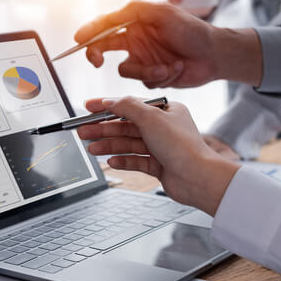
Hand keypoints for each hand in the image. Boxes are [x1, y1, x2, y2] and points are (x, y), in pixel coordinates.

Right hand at [74, 1, 262, 88]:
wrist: (214, 55)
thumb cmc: (191, 30)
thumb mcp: (162, 12)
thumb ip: (133, 10)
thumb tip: (110, 14)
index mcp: (135, 24)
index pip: (105, 28)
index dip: (90, 33)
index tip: (80, 40)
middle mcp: (135, 42)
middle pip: (104, 49)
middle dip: (97, 54)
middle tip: (97, 60)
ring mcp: (142, 60)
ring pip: (127, 71)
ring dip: (147, 70)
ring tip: (169, 65)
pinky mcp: (151, 77)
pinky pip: (144, 82)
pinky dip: (161, 77)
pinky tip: (177, 68)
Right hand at [77, 96, 239, 215]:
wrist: (198, 178)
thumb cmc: (183, 146)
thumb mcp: (151, 117)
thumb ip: (127, 107)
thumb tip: (110, 101)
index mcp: (165, 111)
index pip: (130, 105)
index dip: (107, 107)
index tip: (88, 108)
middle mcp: (163, 128)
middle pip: (126, 126)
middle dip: (103, 129)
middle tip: (83, 131)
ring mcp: (160, 148)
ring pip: (128, 144)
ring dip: (109, 146)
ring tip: (91, 149)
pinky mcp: (159, 166)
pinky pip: (135, 161)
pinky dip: (123, 161)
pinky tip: (111, 162)